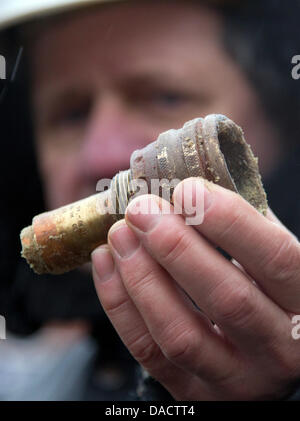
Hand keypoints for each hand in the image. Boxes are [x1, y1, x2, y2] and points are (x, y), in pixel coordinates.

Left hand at [91, 177, 299, 399]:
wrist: (261, 350)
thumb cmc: (264, 290)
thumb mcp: (267, 254)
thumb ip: (241, 223)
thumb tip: (190, 181)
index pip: (275, 258)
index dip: (230, 221)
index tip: (187, 189)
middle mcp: (277, 349)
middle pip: (226, 299)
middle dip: (175, 247)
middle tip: (141, 209)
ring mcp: (234, 379)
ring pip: (180, 333)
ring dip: (141, 277)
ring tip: (119, 234)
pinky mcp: (192, 392)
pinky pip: (148, 352)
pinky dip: (120, 305)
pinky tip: (107, 263)